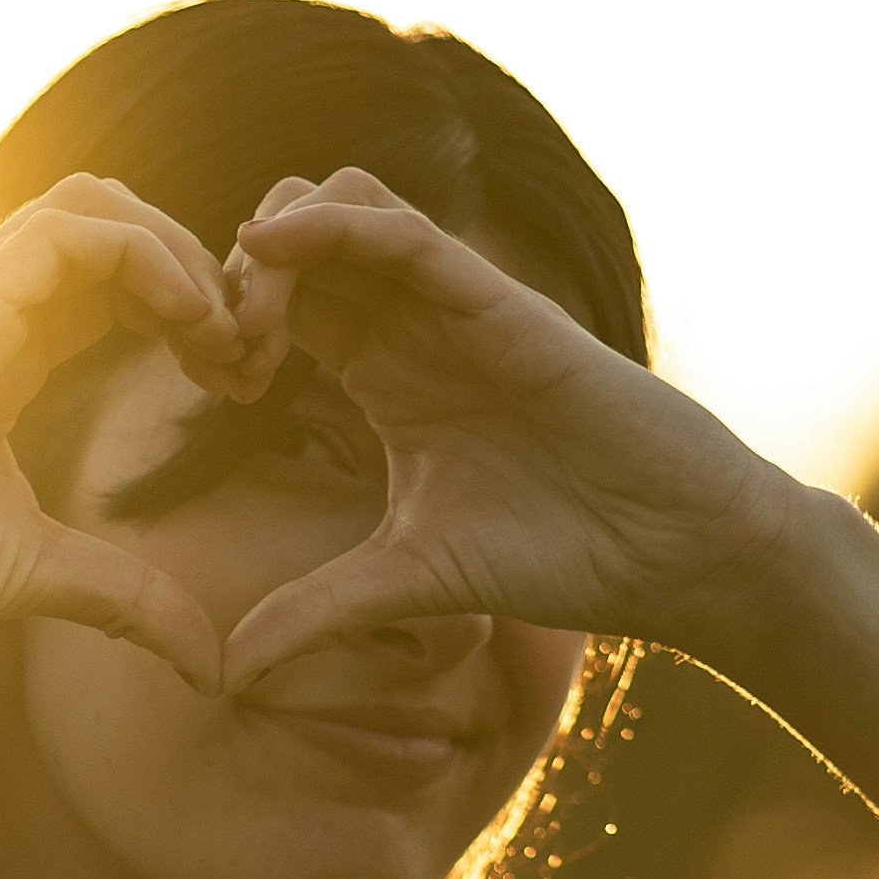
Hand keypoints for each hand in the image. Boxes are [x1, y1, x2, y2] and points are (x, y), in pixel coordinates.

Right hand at [0, 181, 263, 689]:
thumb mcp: (34, 572)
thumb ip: (123, 593)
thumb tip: (207, 658)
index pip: (106, 283)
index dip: (184, 308)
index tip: (236, 375)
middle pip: (108, 222)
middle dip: (194, 267)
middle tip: (245, 345)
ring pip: (92, 205)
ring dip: (179, 253)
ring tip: (222, 329)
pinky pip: (71, 234)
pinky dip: (146, 258)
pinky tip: (187, 318)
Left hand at [215, 171, 799, 689]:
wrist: (667, 549)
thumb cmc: (556, 552)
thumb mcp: (404, 580)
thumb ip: (313, 610)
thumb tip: (224, 673)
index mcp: (382, 370)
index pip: (281, 302)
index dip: (225, 321)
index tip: (211, 382)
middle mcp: (411, 324)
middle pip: (296, 238)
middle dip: (236, 275)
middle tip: (223, 352)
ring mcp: (452, 306)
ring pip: (341, 205)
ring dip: (274, 243)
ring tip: (249, 320)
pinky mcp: (496, 302)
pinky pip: (401, 232)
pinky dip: (329, 226)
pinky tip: (270, 251)